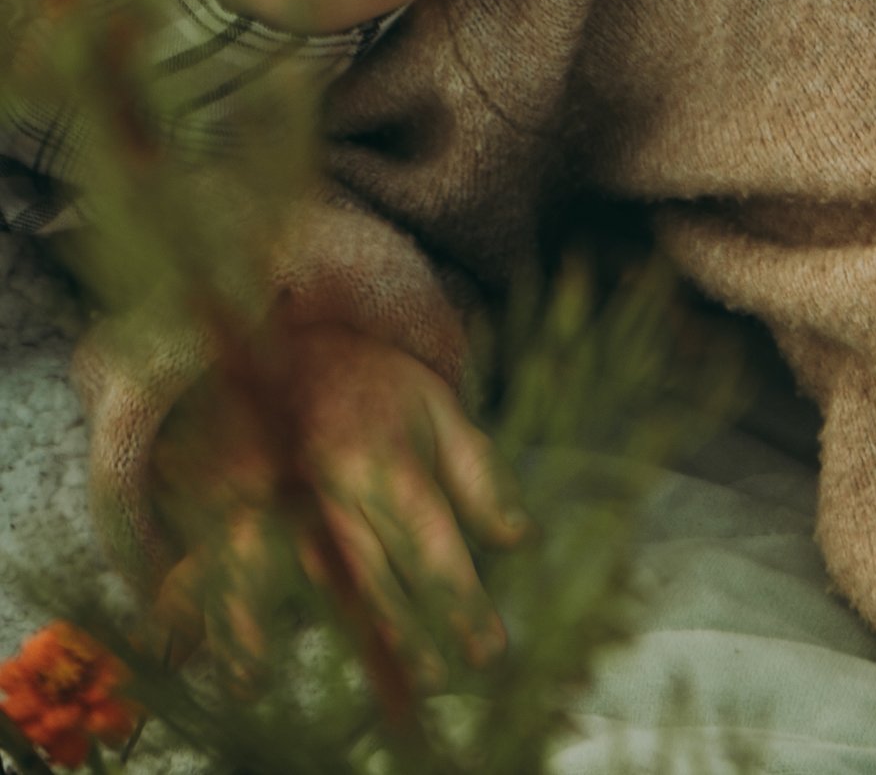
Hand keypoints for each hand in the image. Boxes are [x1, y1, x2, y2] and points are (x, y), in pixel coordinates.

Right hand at [153, 326, 524, 693]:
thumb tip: (519, 538)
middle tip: (436, 681)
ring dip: (297, 632)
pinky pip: (214, 562)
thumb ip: (477, 473)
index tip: (489, 650)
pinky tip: (220, 658)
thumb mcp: (438, 409)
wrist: (293, 338)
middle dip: (400, 632)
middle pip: (364, 572)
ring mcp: (271, 494)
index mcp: (383, 458)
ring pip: (283, 572)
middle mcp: (326, 483)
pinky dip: (209, 609)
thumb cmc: (374, 386)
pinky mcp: (227, 504)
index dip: (458, 597)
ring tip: (295, 685)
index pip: (427, 539)